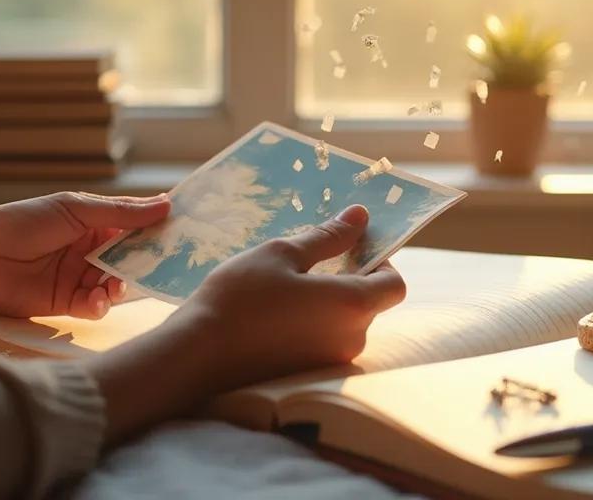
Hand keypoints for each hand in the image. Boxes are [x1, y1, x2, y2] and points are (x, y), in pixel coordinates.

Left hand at [0, 192, 170, 331]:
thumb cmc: (21, 224)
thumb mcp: (74, 210)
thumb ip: (119, 212)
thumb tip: (166, 203)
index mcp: (91, 220)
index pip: (133, 223)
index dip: (157, 227)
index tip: (184, 230)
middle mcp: (89, 248)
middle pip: (130, 255)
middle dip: (146, 261)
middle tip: (166, 266)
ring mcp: (79, 276)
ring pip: (116, 282)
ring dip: (122, 285)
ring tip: (118, 285)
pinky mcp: (67, 303)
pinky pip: (96, 305)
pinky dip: (101, 304)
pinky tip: (97, 301)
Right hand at [168, 203, 407, 388]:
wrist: (198, 355)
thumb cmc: (240, 297)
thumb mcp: (282, 254)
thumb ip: (328, 237)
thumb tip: (360, 216)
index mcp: (353, 305)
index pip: (394, 284)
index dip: (381, 263)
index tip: (350, 250)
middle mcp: (352, 339)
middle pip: (370, 304)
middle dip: (349, 281)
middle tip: (309, 263)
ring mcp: (331, 362)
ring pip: (345, 324)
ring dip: (328, 304)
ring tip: (286, 288)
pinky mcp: (309, 376)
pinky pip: (324, 342)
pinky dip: (312, 326)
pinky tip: (276, 315)